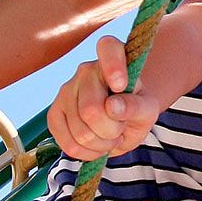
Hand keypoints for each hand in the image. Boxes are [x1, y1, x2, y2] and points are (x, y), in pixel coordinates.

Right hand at [47, 35, 160, 159]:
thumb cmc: (135, 110)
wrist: (120, 122)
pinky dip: (87, 153)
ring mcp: (65, 91)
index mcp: (112, 59)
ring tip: (110, 136)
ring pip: (80, 131)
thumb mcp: (148, 109)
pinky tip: (96, 145)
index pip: (108, 47)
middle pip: (91, 110)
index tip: (121, 86)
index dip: (112, 66)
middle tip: (120, 127)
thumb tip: (112, 106)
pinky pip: (68, 144)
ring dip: (102, 144)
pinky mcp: (54, 114)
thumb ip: (136, 106)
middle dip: (112, 130)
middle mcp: (85, 70)